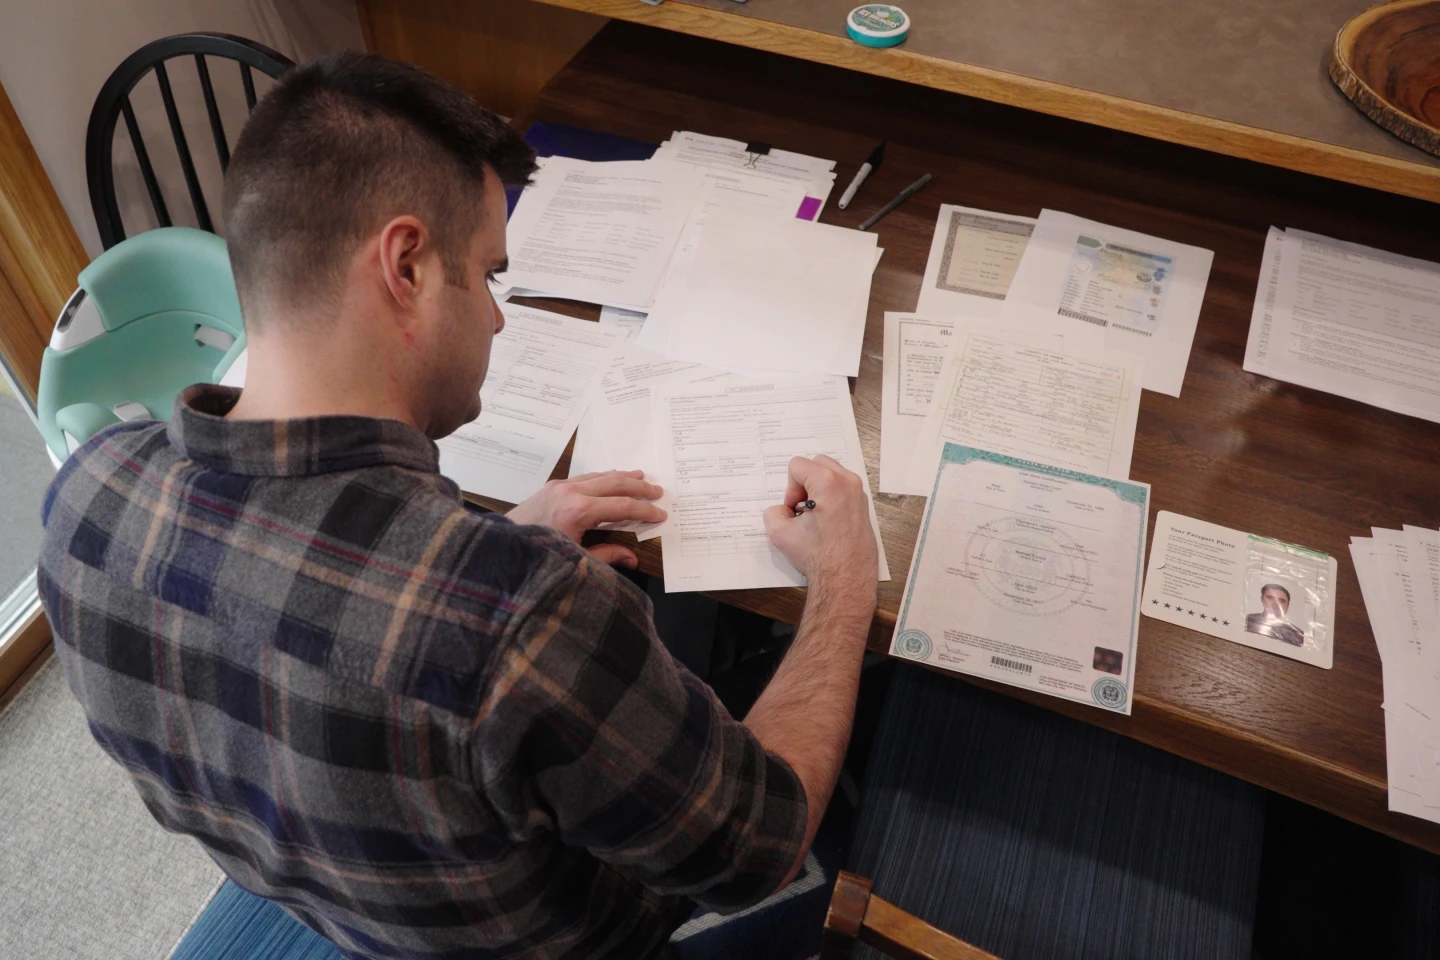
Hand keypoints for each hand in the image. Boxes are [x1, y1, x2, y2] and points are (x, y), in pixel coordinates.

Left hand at [507, 470, 665, 568]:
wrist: (499, 550)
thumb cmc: (537, 558)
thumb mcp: (577, 562)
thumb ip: (607, 557)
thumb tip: (632, 558)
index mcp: (579, 511)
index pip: (622, 506)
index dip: (644, 511)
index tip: (660, 514)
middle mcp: (570, 493)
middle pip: (614, 483)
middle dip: (639, 487)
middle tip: (658, 491)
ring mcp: (559, 487)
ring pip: (599, 476)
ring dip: (622, 477)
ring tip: (641, 477)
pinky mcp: (550, 487)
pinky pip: (584, 478)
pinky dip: (602, 478)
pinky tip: (611, 480)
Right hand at [762, 455, 877, 594]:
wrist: (846, 578)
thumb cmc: (818, 556)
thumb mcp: (779, 533)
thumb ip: (773, 512)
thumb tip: (782, 511)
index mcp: (828, 482)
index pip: (797, 465)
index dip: (789, 488)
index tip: (794, 510)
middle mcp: (848, 481)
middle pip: (816, 463)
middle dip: (804, 484)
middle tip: (802, 510)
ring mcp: (859, 493)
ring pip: (831, 475)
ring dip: (817, 489)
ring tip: (813, 516)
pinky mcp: (864, 505)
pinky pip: (842, 489)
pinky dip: (830, 498)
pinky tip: (826, 522)